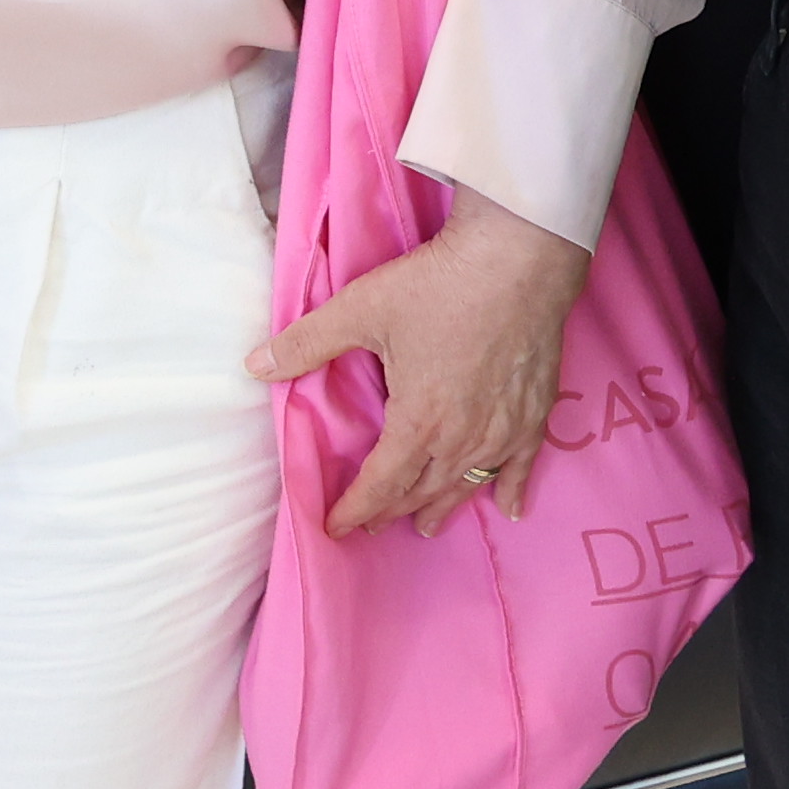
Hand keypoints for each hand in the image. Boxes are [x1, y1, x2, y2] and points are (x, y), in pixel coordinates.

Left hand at [248, 187, 590, 533]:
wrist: (517, 260)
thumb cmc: (437, 285)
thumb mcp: (360, 309)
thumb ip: (306, 343)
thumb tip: (253, 365)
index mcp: (418, 422)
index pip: (380, 484)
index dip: (355, 509)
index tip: (336, 528)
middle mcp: (462, 438)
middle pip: (422, 490)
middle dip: (393, 510)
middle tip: (373, 525)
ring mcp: (503, 430)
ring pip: (467, 484)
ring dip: (442, 507)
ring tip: (426, 526)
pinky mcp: (534, 413)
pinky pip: (522, 465)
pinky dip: (510, 490)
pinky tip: (508, 509)